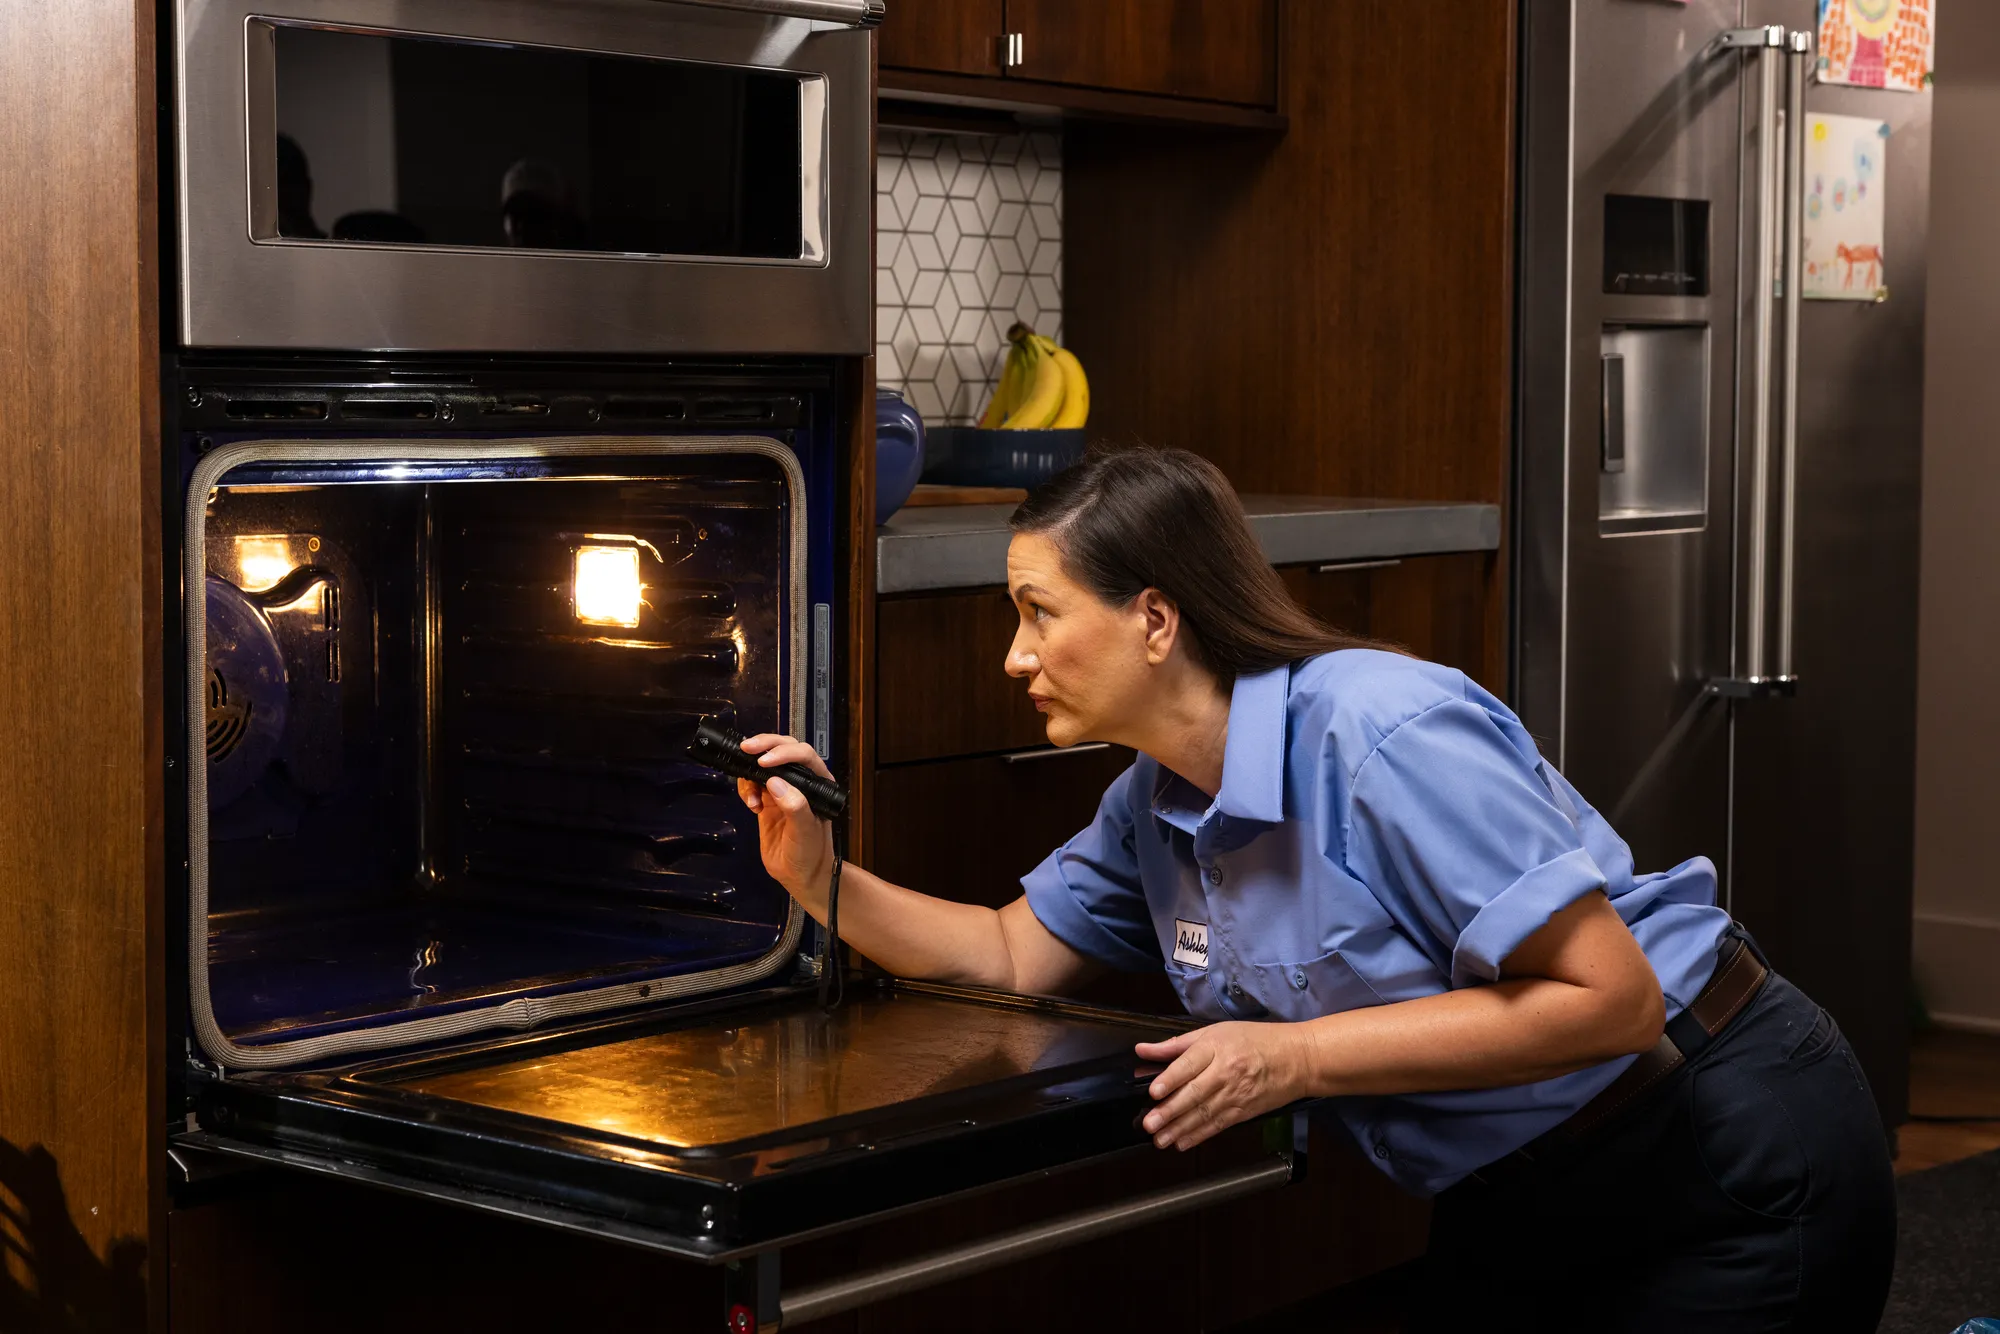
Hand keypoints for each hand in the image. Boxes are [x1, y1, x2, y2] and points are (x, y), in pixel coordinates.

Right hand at [736, 734, 833, 905]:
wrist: (798, 874)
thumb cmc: (810, 853)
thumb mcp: (805, 831)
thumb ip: (794, 805)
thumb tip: (775, 782)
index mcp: (818, 783)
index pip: (803, 755)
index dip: (784, 753)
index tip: (765, 762)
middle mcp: (801, 782)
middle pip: (783, 749)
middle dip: (765, 746)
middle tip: (747, 749)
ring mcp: (782, 790)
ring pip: (763, 765)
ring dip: (752, 773)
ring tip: (752, 797)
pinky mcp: (767, 801)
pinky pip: (752, 783)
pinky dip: (746, 789)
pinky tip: (752, 805)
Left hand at [1134, 1022, 1307, 1151]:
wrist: (1297, 1059)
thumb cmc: (1254, 1040)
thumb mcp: (1215, 1032)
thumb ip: (1177, 1044)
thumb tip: (1143, 1049)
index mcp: (1216, 1047)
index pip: (1189, 1064)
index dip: (1171, 1079)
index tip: (1153, 1092)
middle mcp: (1225, 1072)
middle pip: (1194, 1093)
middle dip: (1170, 1111)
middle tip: (1150, 1123)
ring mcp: (1236, 1094)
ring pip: (1204, 1114)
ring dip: (1180, 1129)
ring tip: (1160, 1139)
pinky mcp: (1244, 1112)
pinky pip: (1218, 1125)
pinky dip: (1199, 1136)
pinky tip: (1182, 1143)